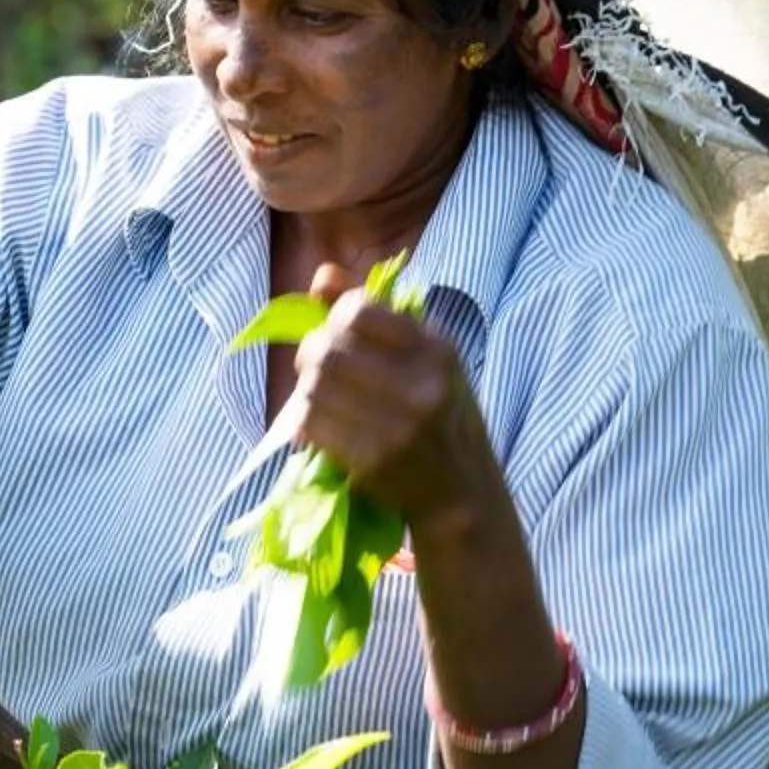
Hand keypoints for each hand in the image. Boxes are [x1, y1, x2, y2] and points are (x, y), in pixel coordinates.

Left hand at [288, 261, 502, 532]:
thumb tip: (321, 275)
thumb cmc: (441, 416)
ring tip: (319, 395)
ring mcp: (399, 426)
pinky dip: (306, 422)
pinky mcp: (375, 461)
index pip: (359, 310)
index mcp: (437, 349)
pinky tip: (318, 425)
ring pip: (315, 387)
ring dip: (307, 389)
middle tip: (315, 365)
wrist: (462, 493)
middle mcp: (423, 385)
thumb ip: (374, 312)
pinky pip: (313, 425)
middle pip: (329, 349)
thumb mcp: (425, 358)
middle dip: (311, 353)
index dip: (336, 317)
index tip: (338, 332)